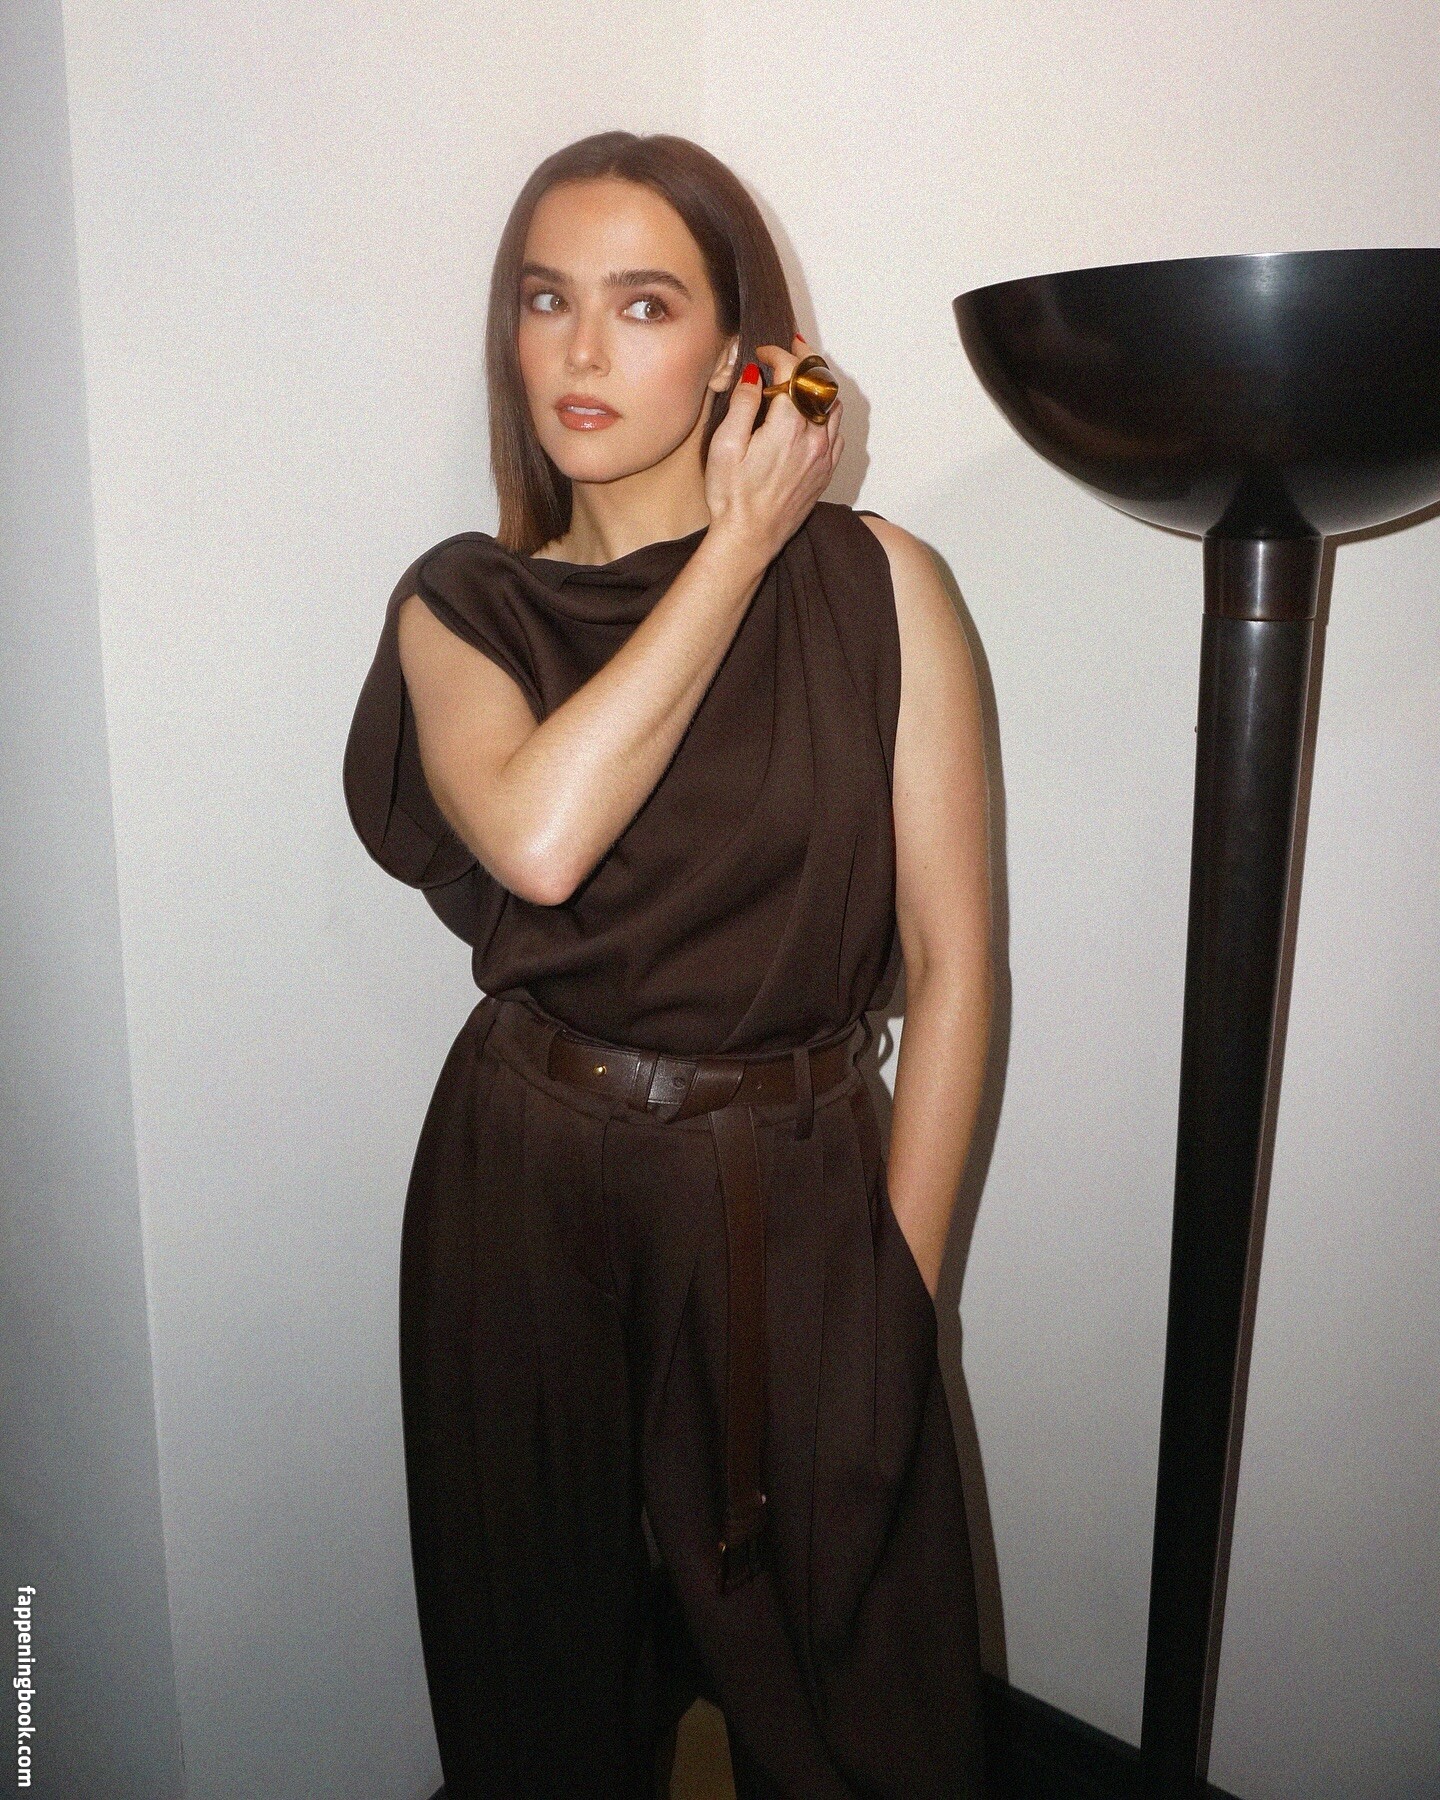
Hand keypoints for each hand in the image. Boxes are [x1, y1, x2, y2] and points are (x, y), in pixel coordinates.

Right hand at [703, 334, 844, 568]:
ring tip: (802, 376)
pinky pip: (837, 432)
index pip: (795, 372)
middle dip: (807, 359)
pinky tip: (812, 414)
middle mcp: (813, 438)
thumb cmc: (732, 498)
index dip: (780, 353)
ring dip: (819, 385)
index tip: (765, 351)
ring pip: (834, 405)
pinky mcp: (826, 472)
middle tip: (793, 346)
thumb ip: (743, 405)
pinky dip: (827, 414)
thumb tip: (755, 375)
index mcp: (788, 427)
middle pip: (822, 383)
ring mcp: (824, 456)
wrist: (749, 539)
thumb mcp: (725, 446)